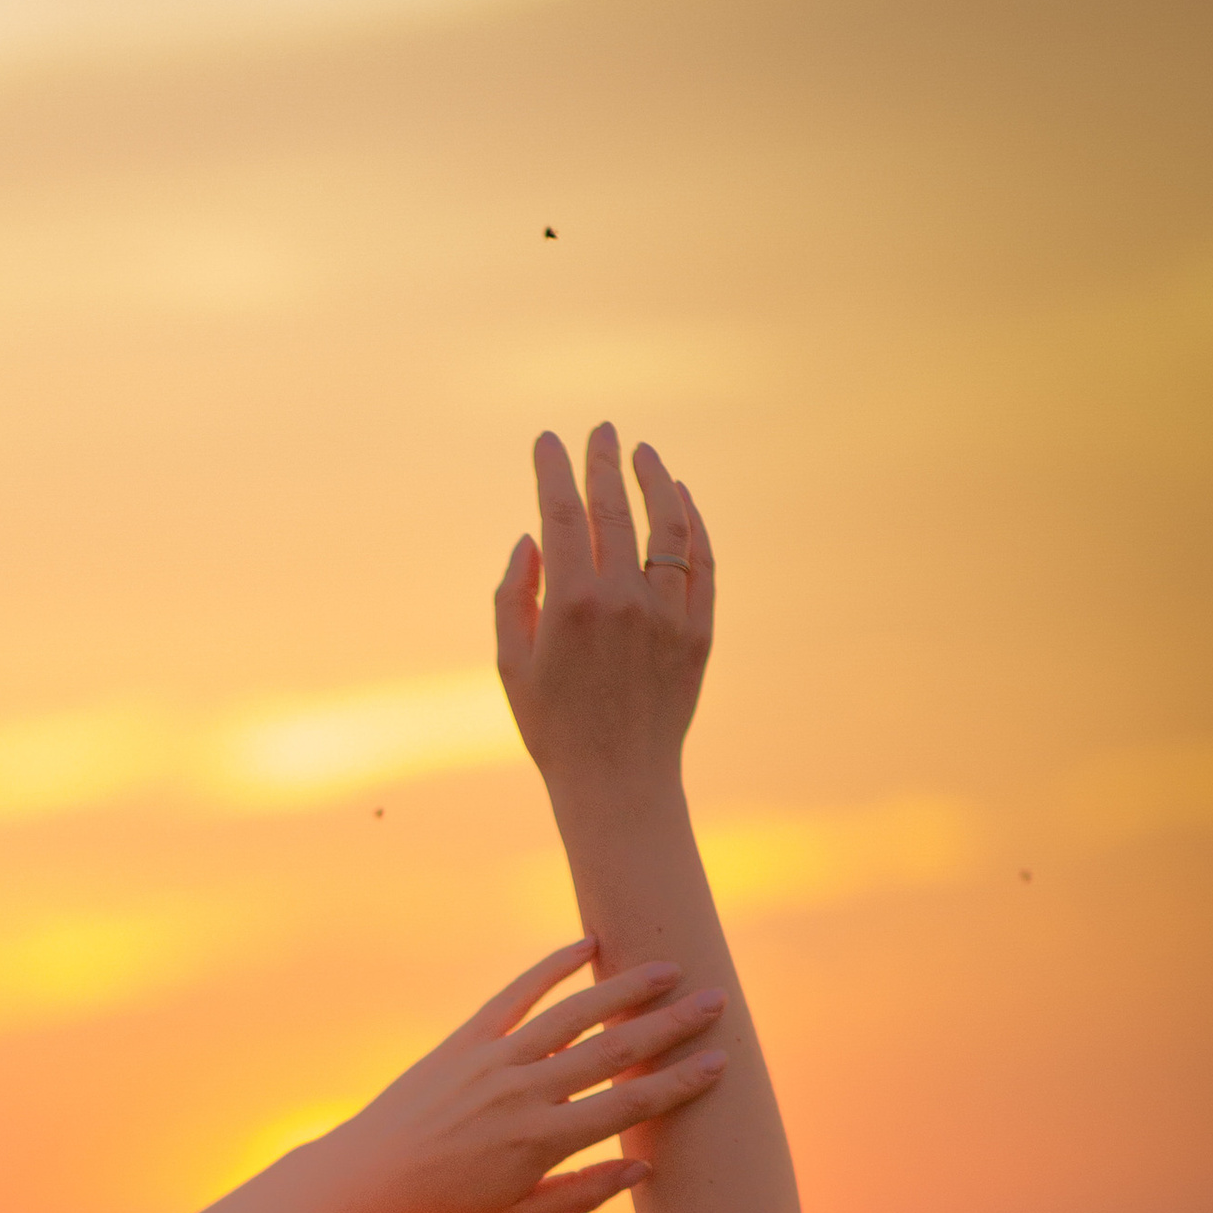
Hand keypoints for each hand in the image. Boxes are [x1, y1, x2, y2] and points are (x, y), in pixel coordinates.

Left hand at [316, 940, 724, 1212]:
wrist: (368, 1180)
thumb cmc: (445, 1209)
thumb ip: (584, 1193)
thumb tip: (644, 1169)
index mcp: (544, 1141)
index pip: (629, 1103)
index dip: (679, 1082)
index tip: (719, 1062)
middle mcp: (525, 1093)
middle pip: (613, 1050)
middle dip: (669, 1025)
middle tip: (715, 1001)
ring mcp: (494, 1061)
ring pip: (573, 1014)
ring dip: (624, 988)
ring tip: (666, 968)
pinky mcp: (466, 1040)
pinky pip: (516, 995)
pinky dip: (552, 968)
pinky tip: (588, 946)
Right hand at [495, 424, 713, 786]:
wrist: (618, 782)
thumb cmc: (554, 728)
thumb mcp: (510, 665)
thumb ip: (513, 595)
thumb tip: (532, 539)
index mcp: (570, 603)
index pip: (560, 513)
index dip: (552, 468)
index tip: (547, 440)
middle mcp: (623, 599)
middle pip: (614, 507)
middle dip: (603, 460)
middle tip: (601, 430)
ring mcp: (667, 613)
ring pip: (669, 524)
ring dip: (655, 480)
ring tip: (644, 454)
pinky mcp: (699, 630)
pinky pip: (702, 560)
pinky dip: (693, 522)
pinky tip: (680, 499)